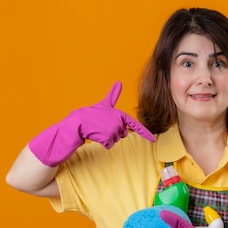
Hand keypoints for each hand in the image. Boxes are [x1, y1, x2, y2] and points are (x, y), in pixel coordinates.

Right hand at [29, 81, 154, 165]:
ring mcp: (112, 129)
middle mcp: (117, 120)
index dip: (144, 133)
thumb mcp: (102, 104)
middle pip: (122, 134)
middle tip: (101, 127)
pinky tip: (95, 136)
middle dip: (114, 133)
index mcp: (117, 113)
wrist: (75, 124)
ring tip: (96, 130)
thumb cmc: (89, 115)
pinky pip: (109, 145)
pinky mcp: (107, 137)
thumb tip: (119, 81)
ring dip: (107, 138)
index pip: (134, 123)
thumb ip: (112, 95)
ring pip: (115, 140)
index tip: (153, 140)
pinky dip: (103, 143)